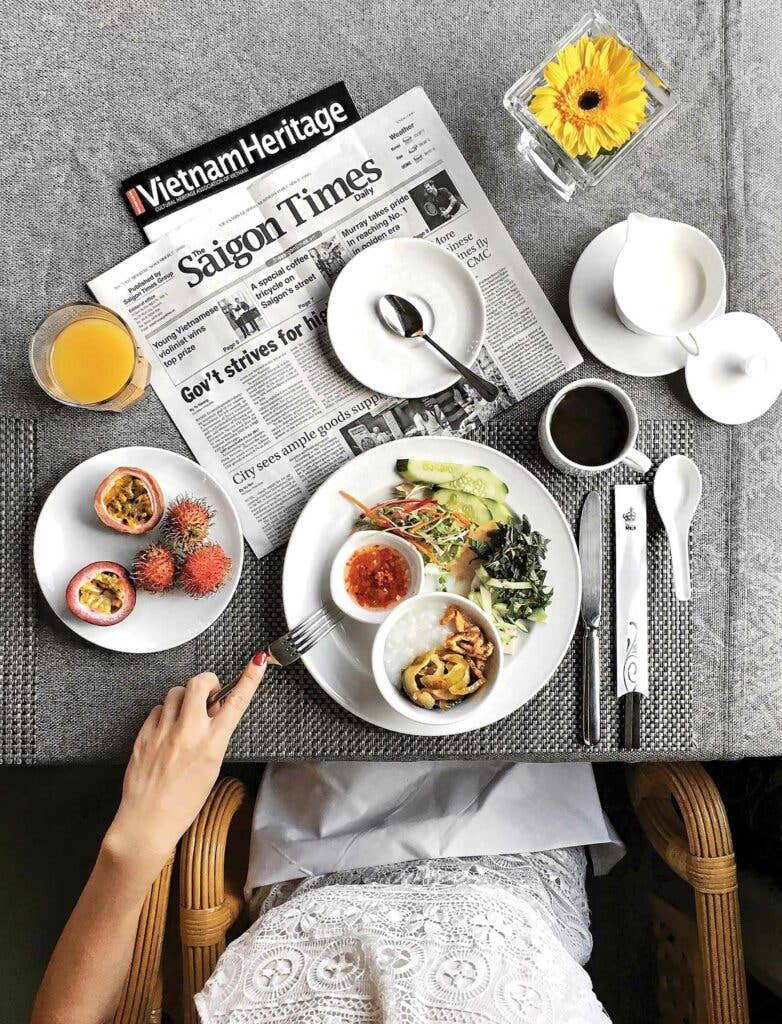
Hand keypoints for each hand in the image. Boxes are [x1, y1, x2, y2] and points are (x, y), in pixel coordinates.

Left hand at [103, 653, 267, 881]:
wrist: (147, 821)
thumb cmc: (182, 802)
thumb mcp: (211, 768)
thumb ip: (214, 736)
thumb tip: (214, 711)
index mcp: (211, 744)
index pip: (236, 702)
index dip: (250, 678)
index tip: (257, 661)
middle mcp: (187, 733)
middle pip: (199, 683)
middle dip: (206, 683)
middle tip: (208, 695)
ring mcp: (163, 731)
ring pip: (176, 692)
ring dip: (184, 699)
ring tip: (184, 718)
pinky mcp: (144, 734)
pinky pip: (157, 709)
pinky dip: (165, 714)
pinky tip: (166, 731)